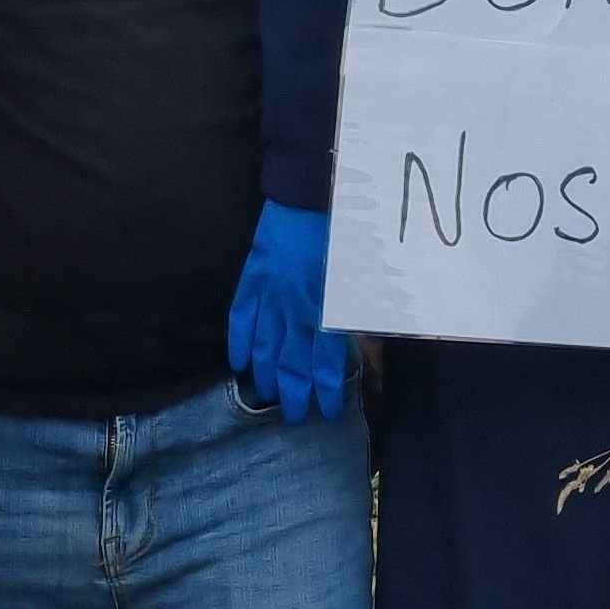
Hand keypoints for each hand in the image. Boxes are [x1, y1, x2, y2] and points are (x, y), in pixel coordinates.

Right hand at [227, 201, 354, 422]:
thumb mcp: (365, 269)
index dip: (326, 391)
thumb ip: (364, 306)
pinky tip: (238, 362)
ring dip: (266, 375)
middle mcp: (295, 308)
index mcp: (327, 308)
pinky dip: (238, 341)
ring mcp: (270, 294)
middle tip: (292, 418)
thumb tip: (371, 334)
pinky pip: (240, 317)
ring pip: (264, 347)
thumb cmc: (347, 229)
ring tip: (266, 396)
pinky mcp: (252, 277)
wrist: (312, 190)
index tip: (328, 412)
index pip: (325, 363)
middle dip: (293, 395)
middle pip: (292, 363)